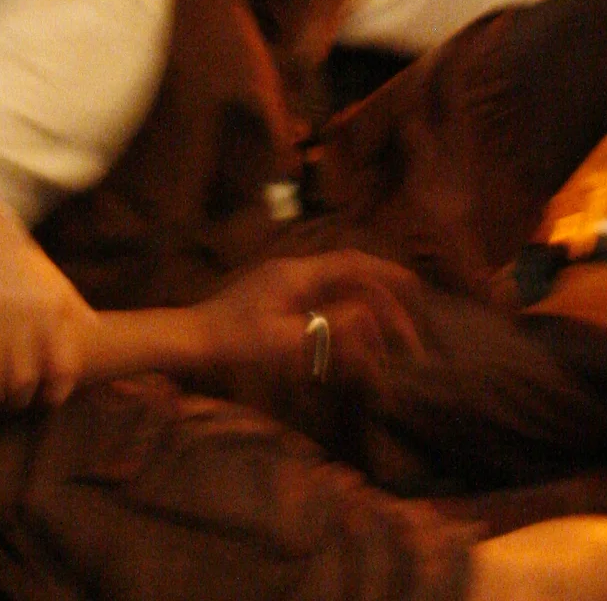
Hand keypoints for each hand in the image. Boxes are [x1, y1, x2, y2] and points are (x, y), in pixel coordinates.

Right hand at [0, 190, 98, 412]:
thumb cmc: (24, 271)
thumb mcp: (57, 286)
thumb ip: (78, 317)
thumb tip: (102, 341)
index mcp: (53, 309)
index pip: (62, 369)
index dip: (56, 394)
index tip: (46, 401)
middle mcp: (22, 312)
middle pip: (23, 380)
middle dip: (19, 399)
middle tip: (14, 403)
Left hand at [198, 251, 423, 393]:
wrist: (190, 340)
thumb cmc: (232, 342)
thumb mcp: (283, 339)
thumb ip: (329, 328)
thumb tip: (369, 318)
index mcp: (298, 274)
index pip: (353, 264)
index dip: (388, 273)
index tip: (416, 288)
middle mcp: (294, 274)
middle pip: (350, 277)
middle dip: (383, 299)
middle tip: (408, 329)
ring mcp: (284, 287)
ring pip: (337, 292)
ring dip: (364, 312)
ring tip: (386, 341)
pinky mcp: (276, 303)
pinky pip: (320, 306)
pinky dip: (342, 321)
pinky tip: (351, 344)